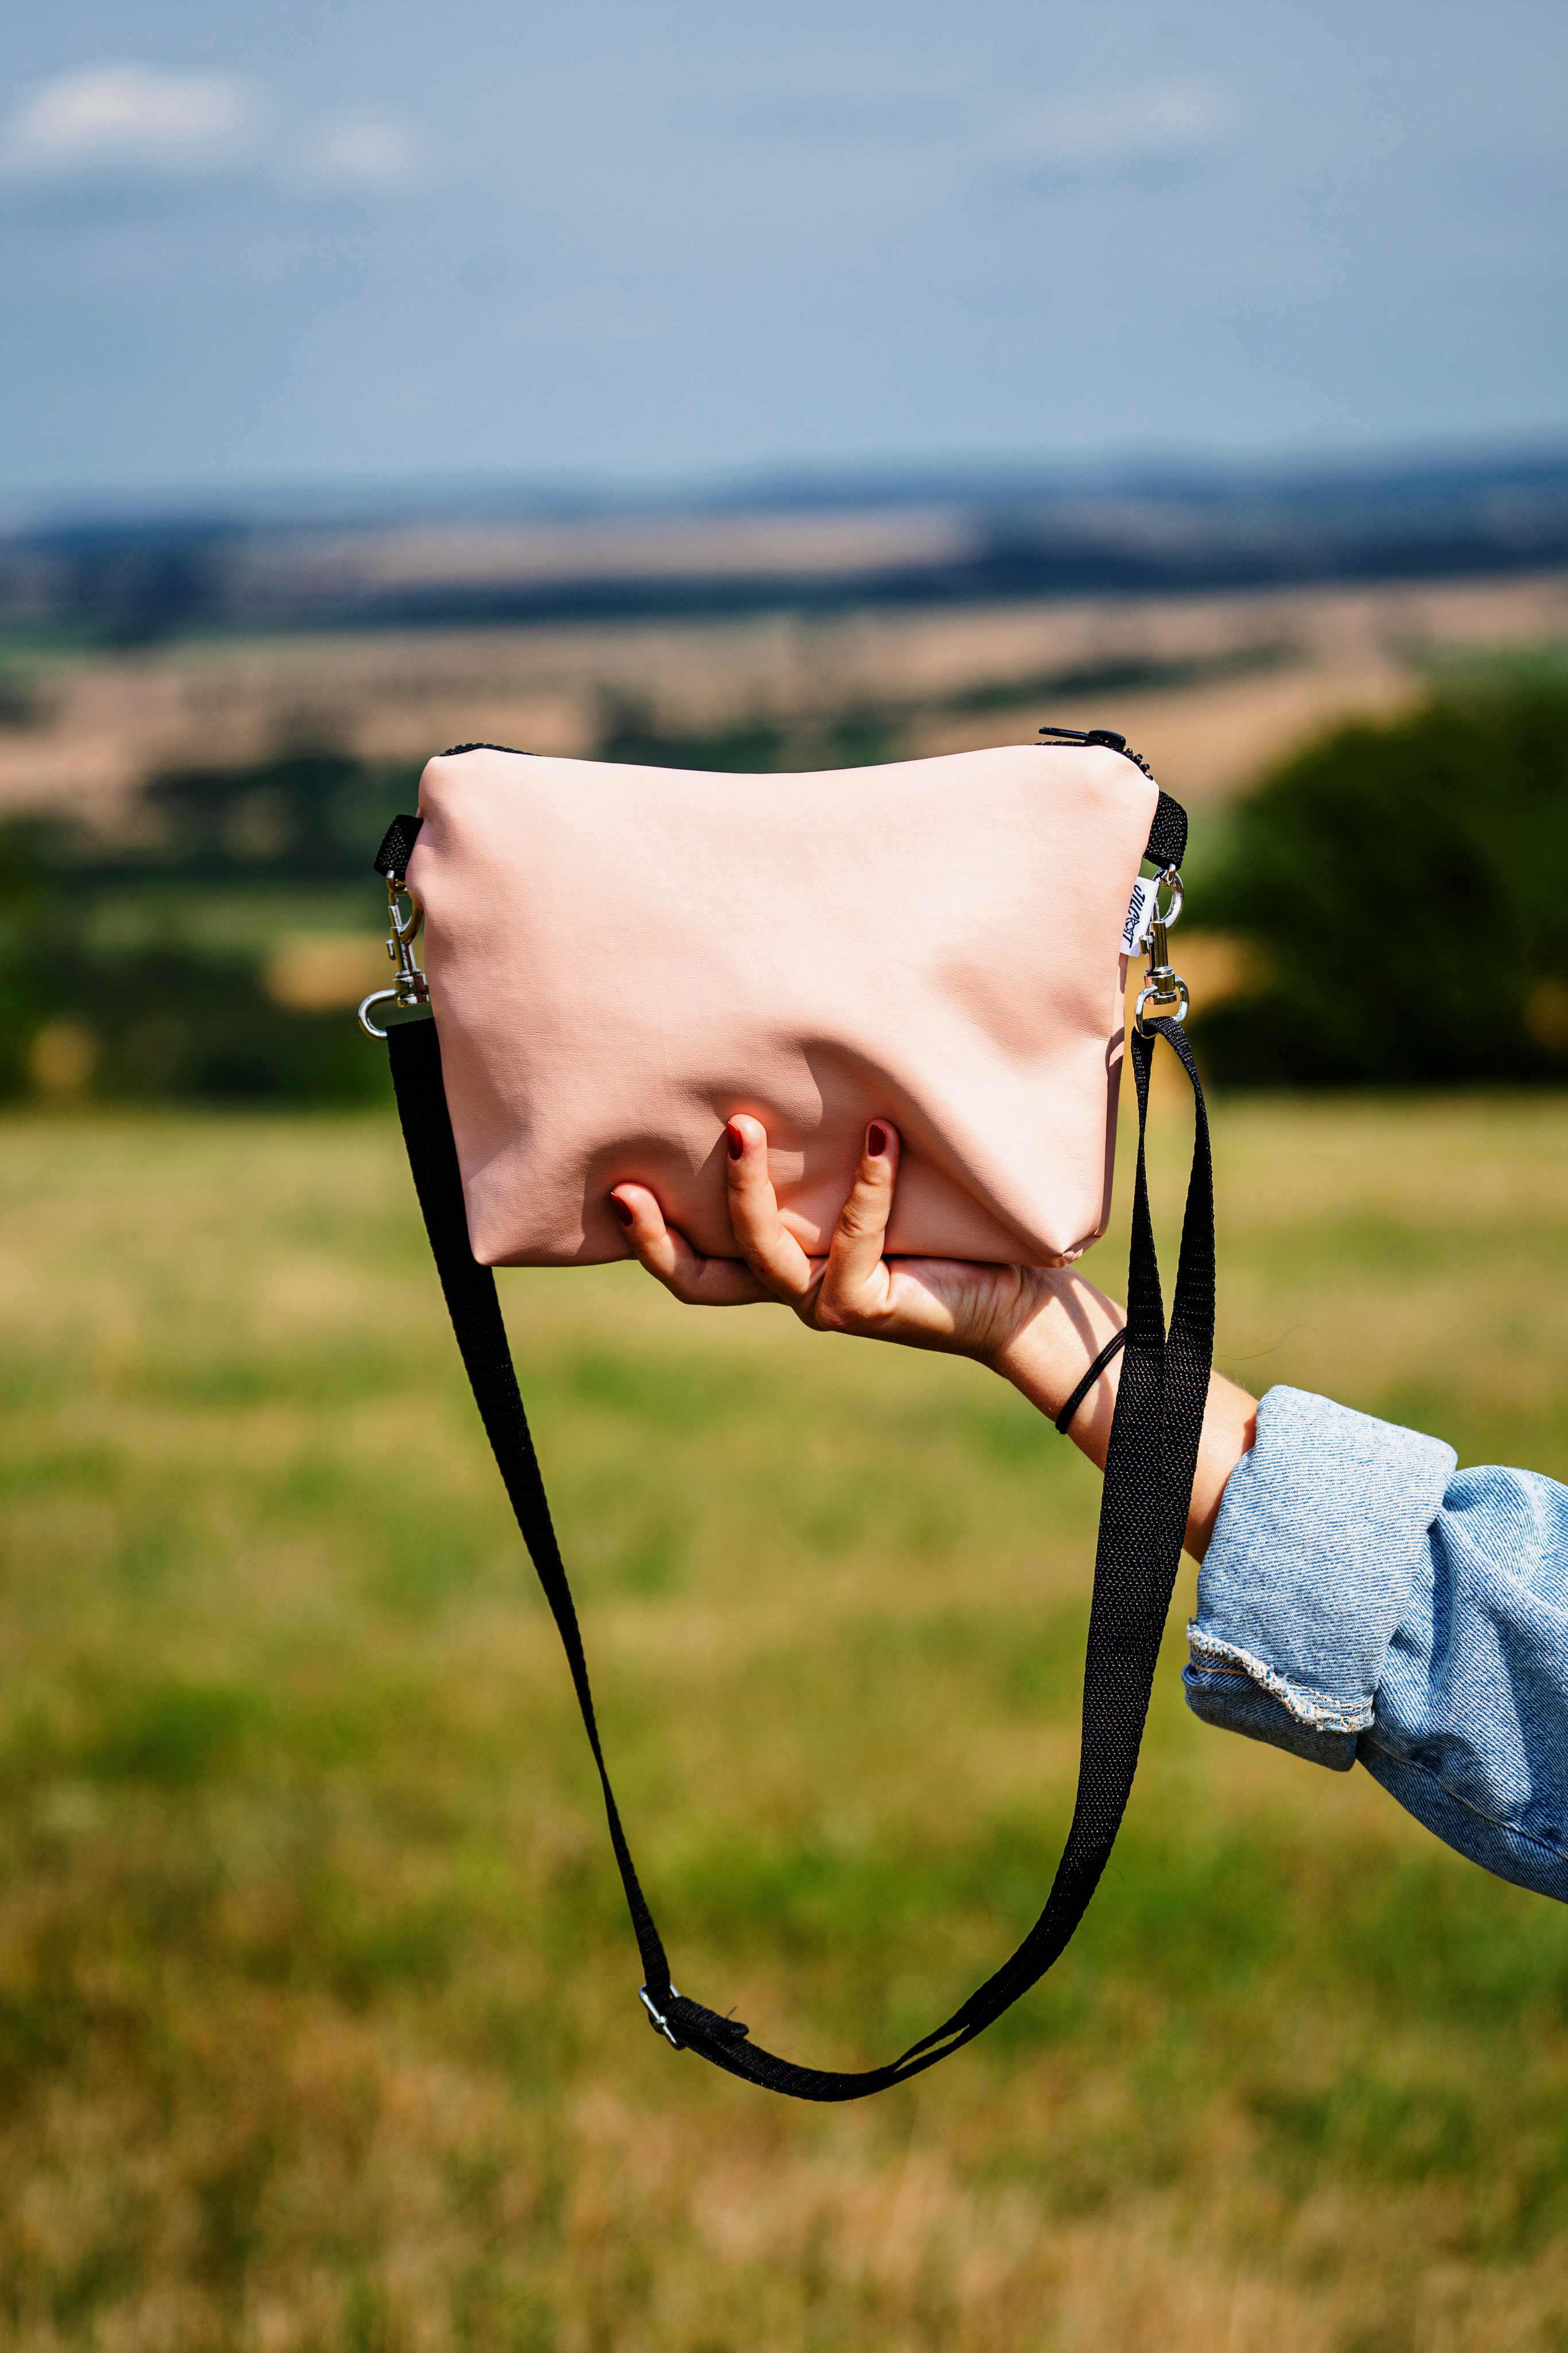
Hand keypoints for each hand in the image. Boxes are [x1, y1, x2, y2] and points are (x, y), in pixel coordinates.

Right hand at [612, 1116, 1059, 1364]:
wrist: (1016, 1297)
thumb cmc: (948, 1230)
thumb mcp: (874, 1186)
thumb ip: (831, 1156)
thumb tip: (806, 1061)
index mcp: (783, 1267)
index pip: (696, 1265)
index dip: (647, 1239)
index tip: (612, 1187)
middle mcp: (794, 1290)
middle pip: (703, 1277)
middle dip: (660, 1234)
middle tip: (631, 1180)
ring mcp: (827, 1303)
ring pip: (765, 1253)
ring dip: (748, 1189)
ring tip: (742, 1126)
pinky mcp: (870, 1306)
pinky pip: (855, 1238)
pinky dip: (868, 1183)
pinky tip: (881, 1133)